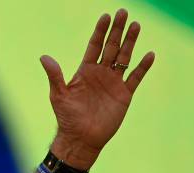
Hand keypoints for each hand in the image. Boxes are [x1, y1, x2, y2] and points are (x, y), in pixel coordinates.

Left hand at [40, 8, 154, 168]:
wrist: (81, 139)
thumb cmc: (67, 118)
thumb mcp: (59, 95)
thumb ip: (55, 76)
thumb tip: (44, 57)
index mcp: (85, 70)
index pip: (94, 46)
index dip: (100, 31)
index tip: (106, 16)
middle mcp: (100, 73)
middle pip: (111, 47)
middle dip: (117, 30)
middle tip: (124, 12)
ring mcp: (113, 83)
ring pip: (124, 57)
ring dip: (130, 42)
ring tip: (136, 25)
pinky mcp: (124, 94)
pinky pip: (135, 77)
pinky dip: (142, 67)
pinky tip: (149, 55)